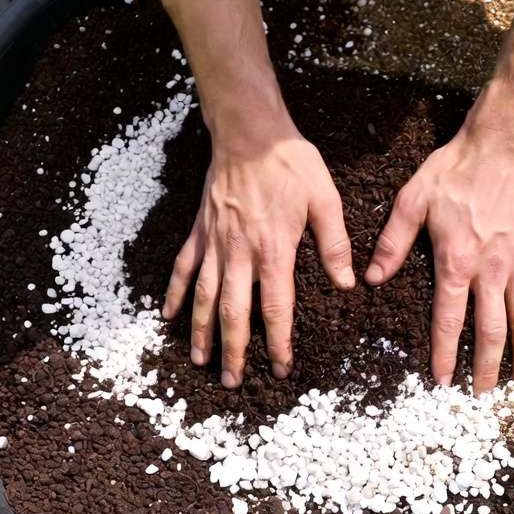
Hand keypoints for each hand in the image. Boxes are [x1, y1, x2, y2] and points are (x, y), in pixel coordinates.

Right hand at [162, 119, 353, 387]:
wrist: (249, 132)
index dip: (278, 342)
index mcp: (273, 250)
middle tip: (232, 382)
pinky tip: (168, 316)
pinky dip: (174, 293)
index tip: (281, 368)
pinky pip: (183, 267)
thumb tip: (345, 283)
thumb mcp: (325, 199)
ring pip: (203, 297)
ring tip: (201, 362)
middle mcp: (239, 253)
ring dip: (201, 333)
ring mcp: (215, 243)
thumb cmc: (290, 163)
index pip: (275, 308)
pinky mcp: (199, 230)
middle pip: (233, 313)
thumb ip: (334, 243)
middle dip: (234, 351)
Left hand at [364, 104, 513, 392]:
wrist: (504, 146)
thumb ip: (393, 242)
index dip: (446, 354)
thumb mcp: (412, 200)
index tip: (442, 381)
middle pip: (491, 330)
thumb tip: (374, 278)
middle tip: (482, 395)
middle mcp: (491, 269)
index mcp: (456, 261)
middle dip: (487, 367)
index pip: (450, 320)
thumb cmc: (454, 170)